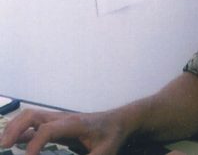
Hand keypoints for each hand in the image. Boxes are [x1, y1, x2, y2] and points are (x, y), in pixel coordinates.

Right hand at [0, 109, 128, 154]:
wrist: (116, 121)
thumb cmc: (111, 135)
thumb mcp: (105, 151)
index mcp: (73, 124)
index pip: (48, 129)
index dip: (34, 145)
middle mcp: (62, 118)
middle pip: (32, 115)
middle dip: (15, 129)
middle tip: (3, 146)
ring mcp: (57, 119)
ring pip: (30, 116)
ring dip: (14, 128)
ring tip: (3, 145)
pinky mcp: (54, 124)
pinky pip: (33, 124)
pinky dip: (20, 132)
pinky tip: (13, 144)